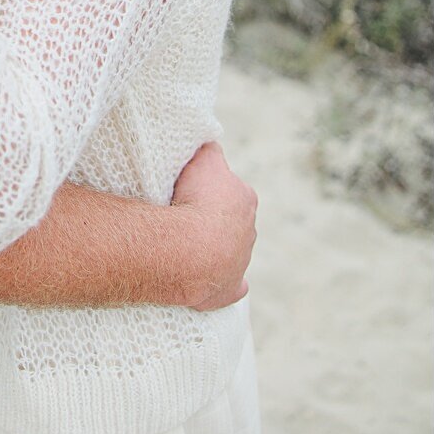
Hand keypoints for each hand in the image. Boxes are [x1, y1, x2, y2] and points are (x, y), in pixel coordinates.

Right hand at [171, 142, 256, 310]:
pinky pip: (232, 286)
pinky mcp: (229, 289)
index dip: (211, 187)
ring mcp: (240, 262)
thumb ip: (210, 149)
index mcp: (246, 199)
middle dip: (214, 219)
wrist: (190, 249)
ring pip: (231, 251)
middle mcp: (249, 231)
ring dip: (213, 247)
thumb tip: (211, 144)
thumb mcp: (204, 159)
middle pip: (232, 221)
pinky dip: (225, 282)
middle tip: (185, 215)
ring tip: (184, 243)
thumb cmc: (195, 200)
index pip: (231, 188)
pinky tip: (212, 278)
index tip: (192, 189)